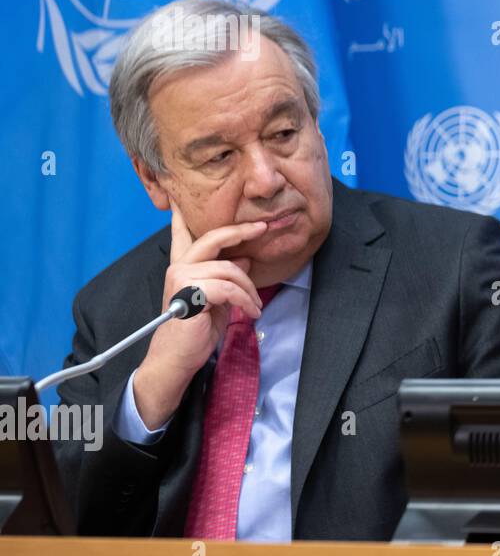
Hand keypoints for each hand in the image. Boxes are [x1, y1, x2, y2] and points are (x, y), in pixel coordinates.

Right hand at [132, 206, 267, 428]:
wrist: (178, 357)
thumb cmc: (197, 329)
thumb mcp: (218, 299)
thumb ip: (226, 276)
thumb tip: (243, 257)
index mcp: (183, 266)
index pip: (181, 233)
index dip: (182, 215)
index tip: (181, 198)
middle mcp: (179, 268)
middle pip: (212, 238)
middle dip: (241, 230)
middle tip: (264, 227)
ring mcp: (181, 279)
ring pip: (229, 268)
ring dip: (250, 289)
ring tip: (255, 306)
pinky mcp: (190, 294)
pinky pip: (228, 288)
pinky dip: (245, 300)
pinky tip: (251, 312)